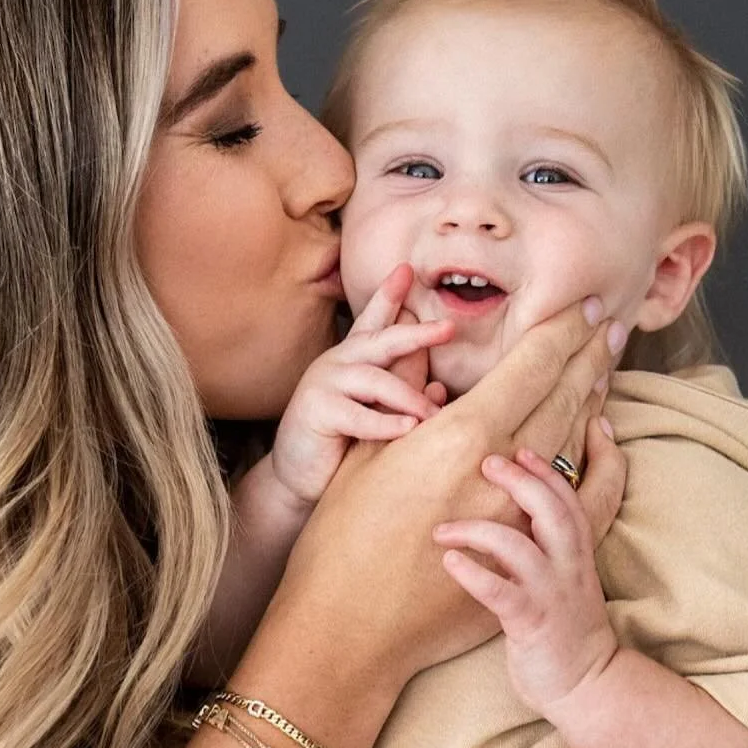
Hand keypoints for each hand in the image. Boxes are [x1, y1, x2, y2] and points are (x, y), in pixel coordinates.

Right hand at [268, 265, 453, 506]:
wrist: (299, 477)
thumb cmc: (342, 445)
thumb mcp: (378, 417)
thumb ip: (405, 397)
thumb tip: (440, 389)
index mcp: (354, 359)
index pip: (374, 321)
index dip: (389, 295)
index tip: (406, 269)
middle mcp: (339, 363)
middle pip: (381, 340)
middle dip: (416, 333)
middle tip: (448, 328)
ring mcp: (324, 383)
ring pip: (374, 379)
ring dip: (408, 396)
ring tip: (433, 414)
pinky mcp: (316, 410)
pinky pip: (358, 415)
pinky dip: (385, 423)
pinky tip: (408, 428)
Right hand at [269, 300, 627, 695]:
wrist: (351, 628)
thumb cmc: (341, 539)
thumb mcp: (366, 453)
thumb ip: (406, 395)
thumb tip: (432, 349)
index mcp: (460, 436)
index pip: (532, 366)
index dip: (562, 330)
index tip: (582, 305)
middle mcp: (502, 472)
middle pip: (565, 397)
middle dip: (589, 355)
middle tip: (606, 325)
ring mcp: (524, 517)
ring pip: (575, 441)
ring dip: (592, 399)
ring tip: (603, 368)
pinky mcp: (529, 554)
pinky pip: (586, 497)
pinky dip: (599, 461)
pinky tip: (601, 438)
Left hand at [433, 445, 619, 716]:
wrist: (587, 685)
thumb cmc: (564, 629)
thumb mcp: (564, 579)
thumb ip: (548, 546)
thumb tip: (523, 517)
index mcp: (576, 553)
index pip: (567, 498)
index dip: (544, 471)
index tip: (520, 449)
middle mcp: (568, 566)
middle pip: (550, 508)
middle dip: (520, 480)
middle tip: (487, 461)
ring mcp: (550, 593)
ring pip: (520, 546)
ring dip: (478, 529)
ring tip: (443, 528)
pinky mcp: (531, 623)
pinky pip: (500, 592)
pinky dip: (473, 573)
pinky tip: (449, 562)